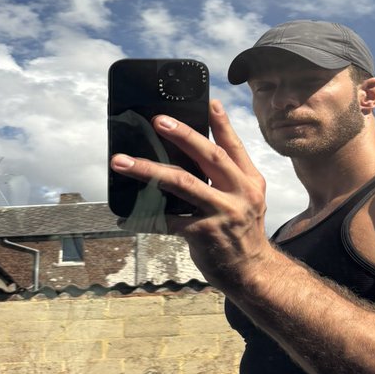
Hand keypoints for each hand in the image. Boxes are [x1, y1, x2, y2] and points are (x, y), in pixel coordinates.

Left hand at [109, 101, 270, 287]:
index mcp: (250, 181)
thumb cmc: (243, 232)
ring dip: (148, 169)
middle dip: (182, 135)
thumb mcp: (247, 199)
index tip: (209, 101)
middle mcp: (239, 193)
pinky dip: (145, 216)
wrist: (252, 272)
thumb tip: (197, 149)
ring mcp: (221, 213)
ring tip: (122, 161)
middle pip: (209, 156)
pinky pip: (167, 219)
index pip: (233, 147)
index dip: (222, 123)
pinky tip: (127, 215)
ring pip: (182, 183)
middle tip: (158, 120)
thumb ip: (230, 176)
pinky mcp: (203, 233)